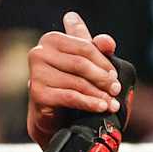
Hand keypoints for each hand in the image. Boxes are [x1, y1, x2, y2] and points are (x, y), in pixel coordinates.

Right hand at [26, 13, 121, 147]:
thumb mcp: (85, 61)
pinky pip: (70, 97)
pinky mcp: (38, 93)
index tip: (116, 75)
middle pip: (81, 64)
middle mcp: (39, 53)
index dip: (104, 62)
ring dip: (99, 94)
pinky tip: (101, 107)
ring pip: (77, 82)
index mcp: (52, 39)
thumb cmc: (70, 81)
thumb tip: (108, 43)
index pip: (85, 47)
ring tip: (112, 102)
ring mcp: (36, 73)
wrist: (52, 112)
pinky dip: (89, 103)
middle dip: (102, 78)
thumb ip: (98, 48)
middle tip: (116, 90)